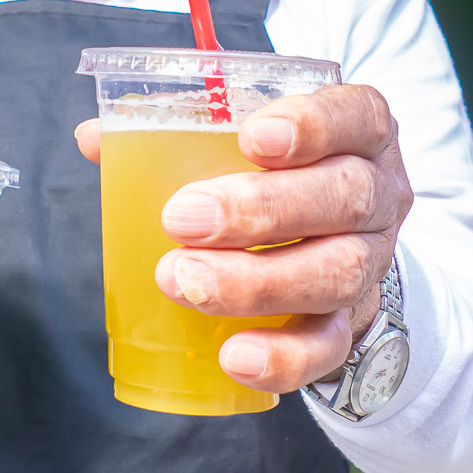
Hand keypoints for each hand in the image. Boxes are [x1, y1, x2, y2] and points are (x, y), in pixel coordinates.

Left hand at [74, 84, 411, 394]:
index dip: (313, 125)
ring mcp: (372, 262)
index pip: (357, 116)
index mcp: (360, 132)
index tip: (252, 137)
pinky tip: (232, 355)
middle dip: (261, 209)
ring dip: (257, 282)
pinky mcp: (353, 324)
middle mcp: (378, 194)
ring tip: (184, 281)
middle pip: (343, 198)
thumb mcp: (241, 134)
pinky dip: (282, 356)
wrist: (333, 242)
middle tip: (182, 217)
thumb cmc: (277, 173)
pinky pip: (328, 347)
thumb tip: (94, 138)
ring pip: (337, 273)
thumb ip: (177, 127)